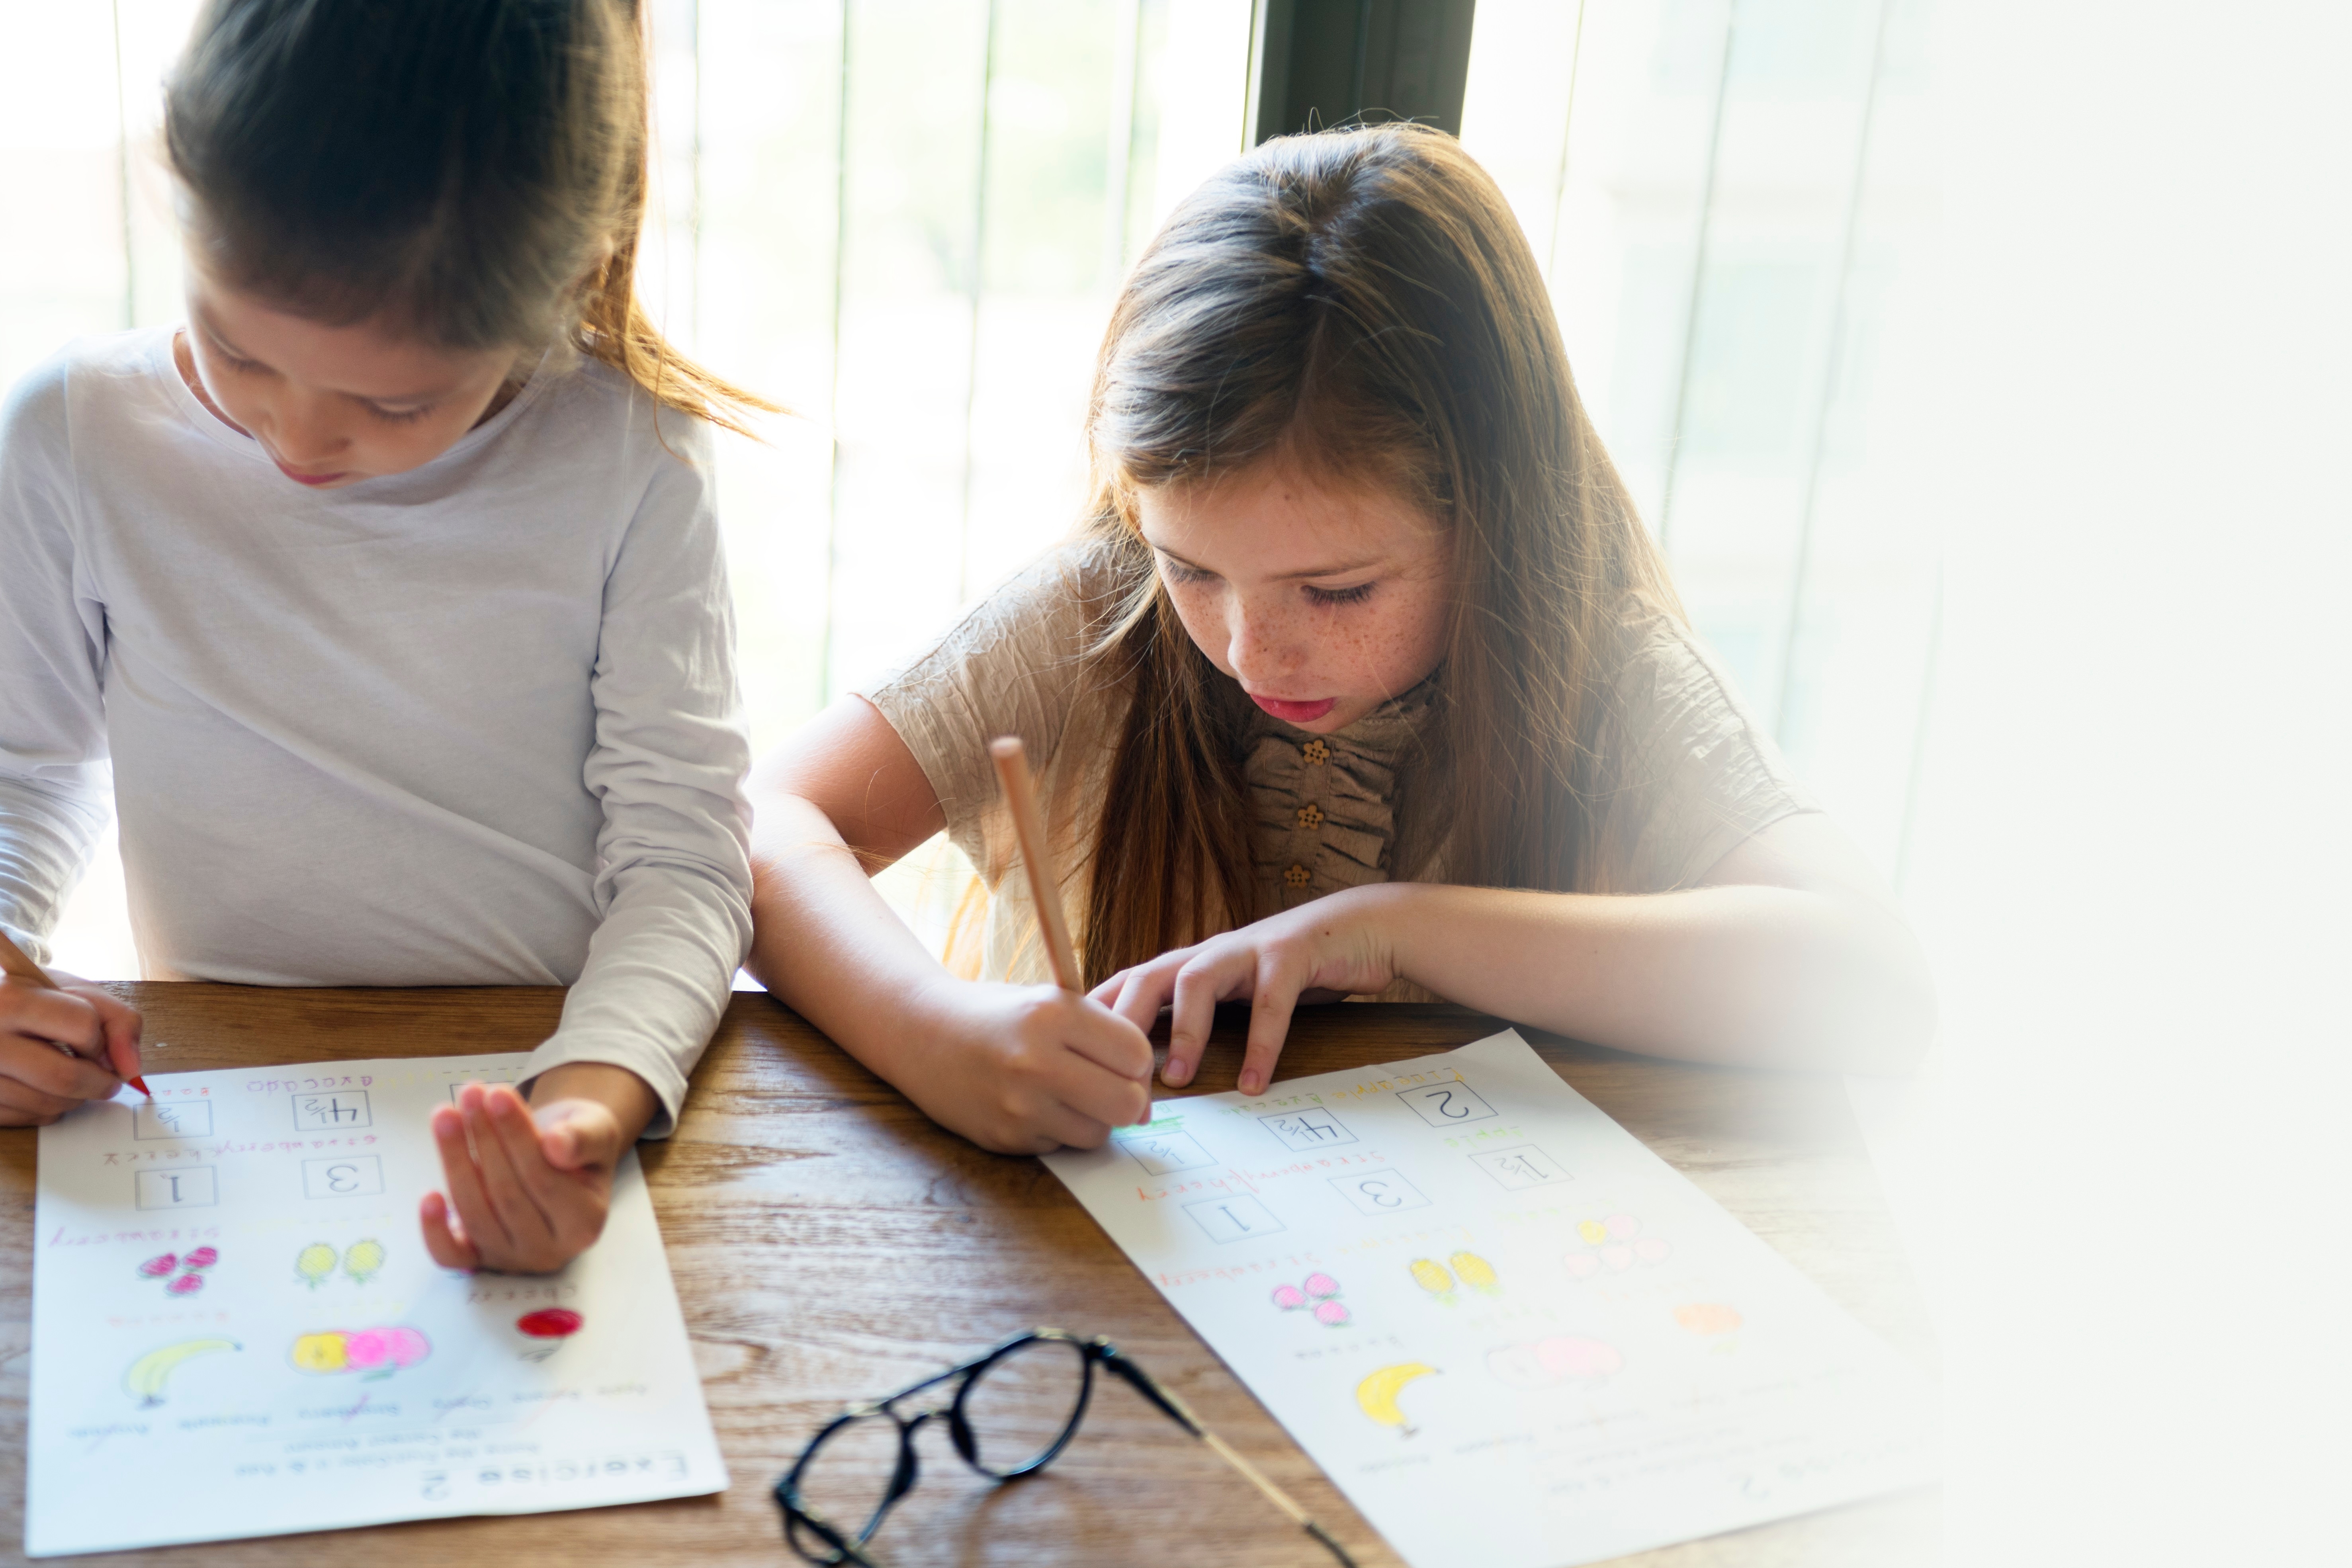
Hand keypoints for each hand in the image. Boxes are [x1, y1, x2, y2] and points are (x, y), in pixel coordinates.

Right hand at [0, 972, 142, 1125]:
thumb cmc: (36, 999)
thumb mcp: (76, 992)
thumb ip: (118, 1020)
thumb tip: (131, 1070)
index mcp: (12, 999)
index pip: (82, 1027)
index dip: (100, 1041)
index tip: (99, 1046)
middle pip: (64, 1076)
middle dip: (99, 1084)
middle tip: (106, 1082)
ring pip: (45, 1104)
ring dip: (74, 1100)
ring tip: (70, 1080)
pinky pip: (24, 1118)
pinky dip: (45, 1111)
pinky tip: (42, 1089)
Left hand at [419, 1063, 653, 1272]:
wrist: (557, 1158)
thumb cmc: (575, 1142)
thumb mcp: (595, 1130)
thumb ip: (583, 1139)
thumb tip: (557, 1145)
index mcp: (585, 1223)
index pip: (543, 1179)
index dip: (517, 1136)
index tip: (499, 1094)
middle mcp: (549, 1251)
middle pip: (506, 1195)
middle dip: (484, 1139)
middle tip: (470, 1094)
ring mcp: (510, 1258)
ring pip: (475, 1214)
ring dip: (455, 1160)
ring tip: (445, 1114)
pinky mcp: (477, 1260)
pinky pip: (450, 1256)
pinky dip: (434, 1230)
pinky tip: (428, 1196)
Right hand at [898, 980, 1155, 1154]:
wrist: (923, 1034)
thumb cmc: (999, 1015)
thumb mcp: (1051, 1001)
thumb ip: (1103, 1036)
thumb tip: (1146, 1099)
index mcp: (1054, 1014)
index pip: (1136, 1053)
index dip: (1138, 1061)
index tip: (1122, 1060)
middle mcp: (1036, 1060)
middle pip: (1128, 1103)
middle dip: (1129, 1099)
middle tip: (1111, 1088)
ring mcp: (1019, 1104)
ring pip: (1098, 1133)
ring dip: (1094, 1119)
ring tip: (1068, 1094)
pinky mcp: (1006, 1136)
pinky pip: (1061, 1145)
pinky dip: (1059, 1130)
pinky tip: (1035, 1105)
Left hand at [1094, 885, 1410, 1094]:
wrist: (1359, 928)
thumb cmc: (1289, 971)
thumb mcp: (1235, 996)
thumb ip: (1197, 1021)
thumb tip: (1155, 1073)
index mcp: (1190, 966)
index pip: (1127, 985)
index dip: (1096, 1018)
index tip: (1068, 1059)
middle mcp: (1210, 953)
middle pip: (1147, 976)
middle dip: (1122, 1023)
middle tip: (1109, 1077)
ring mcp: (1249, 950)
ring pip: (1197, 980)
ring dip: (1184, 1031)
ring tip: (1177, 1079)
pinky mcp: (1292, 955)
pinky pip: (1272, 1001)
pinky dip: (1261, 1044)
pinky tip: (1255, 1082)